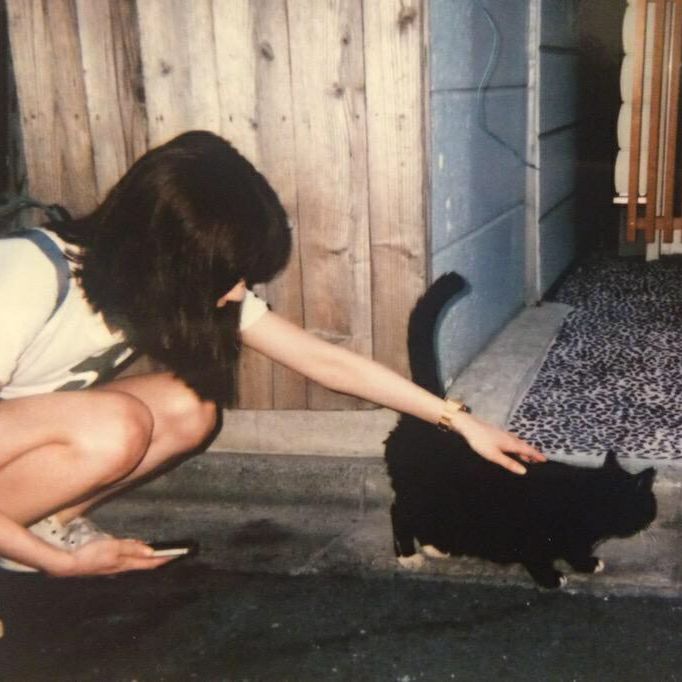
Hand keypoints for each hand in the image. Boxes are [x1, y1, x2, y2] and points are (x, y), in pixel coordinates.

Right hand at [48, 537, 176, 576]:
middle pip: (143, 563)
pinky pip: (123, 559)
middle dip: (156, 559)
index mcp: (125, 564)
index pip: (149, 562)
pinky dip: (132, 555)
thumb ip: (132, 548)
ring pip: (133, 561)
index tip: (177, 556)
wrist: (66, 564)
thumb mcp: (114, 548)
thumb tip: (151, 551)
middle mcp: (121, 567)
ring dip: (145, 557)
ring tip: (155, 552)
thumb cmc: (90, 555)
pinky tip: (131, 550)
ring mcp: (112, 566)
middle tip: (169, 554)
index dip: (163, 559)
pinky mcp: (105, 563)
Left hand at [453, 413, 545, 474]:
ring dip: (523, 450)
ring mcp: (503, 434)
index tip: (544, 459)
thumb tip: (524, 471)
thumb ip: (509, 463)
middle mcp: (509, 438)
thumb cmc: (481, 441)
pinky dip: (515, 445)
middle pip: (524, 446)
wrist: (469, 426)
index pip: (527, 450)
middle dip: (531, 453)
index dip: (536, 455)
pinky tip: (512, 445)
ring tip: (526, 457)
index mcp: (511, 444)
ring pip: (517, 443)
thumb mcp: (495, 456)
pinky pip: (511, 440)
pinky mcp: (497, 433)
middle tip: (538, 459)